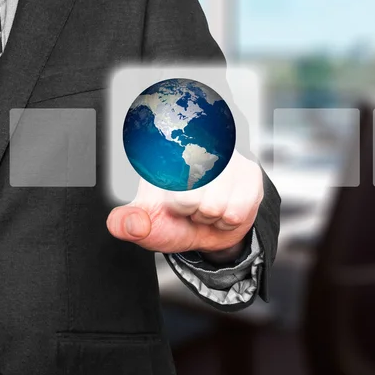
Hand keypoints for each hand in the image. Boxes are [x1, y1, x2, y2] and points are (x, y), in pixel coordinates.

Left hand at [106, 151, 263, 257]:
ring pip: (213, 205)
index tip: (169, 183)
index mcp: (165, 150)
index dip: (166, 191)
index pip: (159, 158)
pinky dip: (227, 220)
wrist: (213, 229)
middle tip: (190, 205)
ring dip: (209, 216)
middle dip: (188, 211)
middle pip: (187, 196)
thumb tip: (128, 223)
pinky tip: (223, 208)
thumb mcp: (146, 222)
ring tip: (206, 207)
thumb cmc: (176, 219)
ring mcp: (226, 157)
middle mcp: (198, 144)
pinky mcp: (248, 173)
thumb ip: (126, 223)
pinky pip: (234, 211)